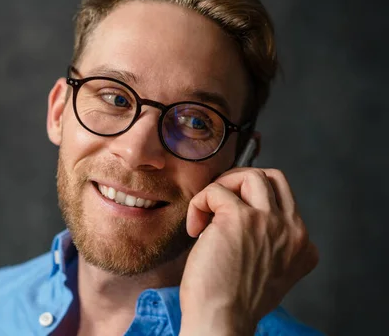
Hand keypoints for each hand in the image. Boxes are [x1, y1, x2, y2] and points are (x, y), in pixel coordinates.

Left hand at [178, 168, 318, 334]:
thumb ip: (268, 242)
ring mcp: (268, 221)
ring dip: (222, 187)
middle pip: (273, 179)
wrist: (221, 321)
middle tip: (218, 203)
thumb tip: (241, 213)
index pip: (285, 200)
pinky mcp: (239, 217)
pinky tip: (194, 229)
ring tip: (207, 213)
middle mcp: (292, 230)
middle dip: (240, 183)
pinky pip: (215, 191)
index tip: (230, 224)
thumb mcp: (267, 270)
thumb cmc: (234, 301)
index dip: (253, 203)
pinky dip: (198, 204)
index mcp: (302, 245)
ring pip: (250, 175)